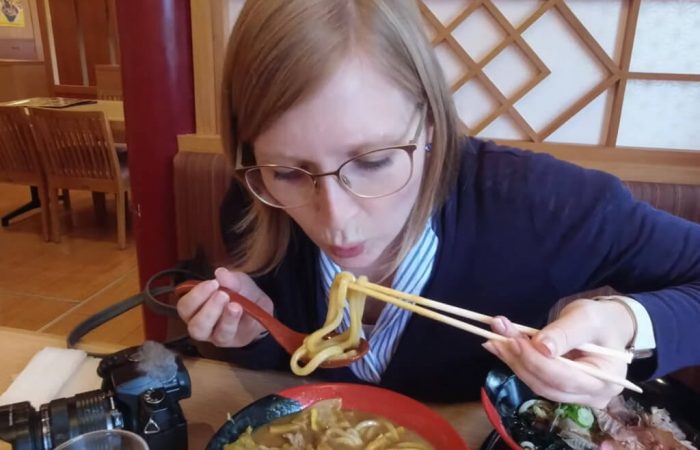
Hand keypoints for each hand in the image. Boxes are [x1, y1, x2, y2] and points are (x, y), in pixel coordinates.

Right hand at [176, 267, 273, 346]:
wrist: (262, 308)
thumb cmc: (242, 293)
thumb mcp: (238, 281)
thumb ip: (231, 279)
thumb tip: (220, 272)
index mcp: (196, 308)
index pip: (185, 307)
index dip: (195, 296)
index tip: (212, 283)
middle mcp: (202, 325)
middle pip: (193, 325)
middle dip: (207, 308)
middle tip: (223, 294)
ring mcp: (215, 336)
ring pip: (206, 333)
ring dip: (219, 317)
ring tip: (233, 304)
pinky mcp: (231, 340)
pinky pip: (226, 335)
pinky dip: (233, 321)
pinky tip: (240, 309)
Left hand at [482, 299, 634, 408]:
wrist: (606, 327)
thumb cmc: (601, 321)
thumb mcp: (585, 319)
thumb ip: (564, 333)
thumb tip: (541, 347)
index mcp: (606, 379)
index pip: (565, 377)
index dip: (536, 361)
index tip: (512, 340)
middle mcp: (592, 396)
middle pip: (547, 384)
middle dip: (519, 359)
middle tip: (495, 335)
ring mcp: (575, 396)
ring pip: (537, 383)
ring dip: (513, 360)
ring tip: (493, 338)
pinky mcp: (559, 389)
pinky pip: (535, 378)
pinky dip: (517, 362)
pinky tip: (501, 346)